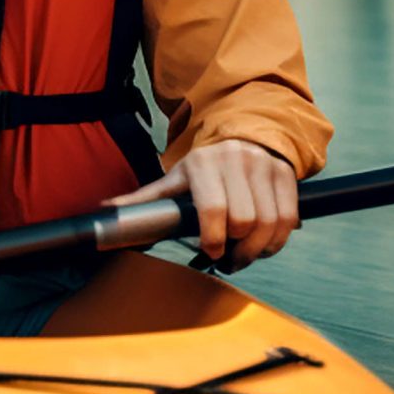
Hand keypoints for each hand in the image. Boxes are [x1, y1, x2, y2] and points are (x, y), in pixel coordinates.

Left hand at [107, 138, 298, 271]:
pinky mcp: (286, 176)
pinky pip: (288, 218)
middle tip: (227, 259)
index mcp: (204, 163)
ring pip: (270, 223)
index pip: (214, 208)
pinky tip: (263, 245)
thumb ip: (145, 198)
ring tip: (244, 256)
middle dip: (237, 249)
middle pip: (244, 220)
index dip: (213, 238)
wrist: (243, 134)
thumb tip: (104, 212)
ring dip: (258, 250)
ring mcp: (264, 167)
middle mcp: (236, 161)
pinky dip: (278, 240)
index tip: (211, 253)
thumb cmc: (203, 166)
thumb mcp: (175, 178)